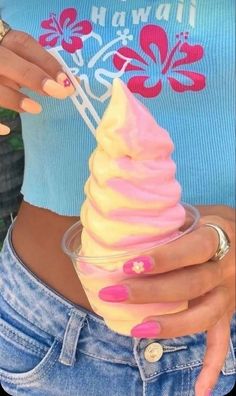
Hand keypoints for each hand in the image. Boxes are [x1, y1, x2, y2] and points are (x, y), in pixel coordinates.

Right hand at [0, 28, 74, 134]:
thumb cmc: (9, 61)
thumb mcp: (22, 58)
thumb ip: (42, 67)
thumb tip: (70, 83)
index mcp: (5, 40)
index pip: (24, 45)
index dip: (47, 62)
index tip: (66, 82)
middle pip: (7, 62)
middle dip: (33, 77)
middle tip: (58, 93)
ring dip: (14, 98)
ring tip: (36, 109)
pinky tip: (7, 130)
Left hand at [99, 205, 234, 395]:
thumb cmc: (212, 222)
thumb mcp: (197, 212)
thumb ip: (170, 220)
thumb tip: (127, 223)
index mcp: (218, 237)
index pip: (191, 250)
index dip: (162, 259)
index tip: (129, 265)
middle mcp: (226, 269)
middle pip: (190, 285)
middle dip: (150, 292)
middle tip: (114, 293)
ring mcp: (229, 294)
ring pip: (203, 315)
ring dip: (170, 326)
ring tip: (137, 329)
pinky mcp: (228, 312)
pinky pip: (222, 341)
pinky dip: (211, 365)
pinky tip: (200, 390)